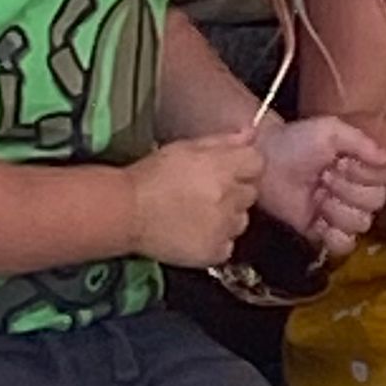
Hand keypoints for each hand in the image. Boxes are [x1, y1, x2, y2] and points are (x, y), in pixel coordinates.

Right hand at [129, 132, 261, 264]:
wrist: (127, 211)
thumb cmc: (152, 175)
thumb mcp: (187, 147)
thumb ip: (224, 141)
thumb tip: (251, 133)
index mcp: (224, 166)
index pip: (258, 163)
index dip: (244, 165)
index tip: (230, 169)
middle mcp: (229, 196)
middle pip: (251, 192)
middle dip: (235, 191)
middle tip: (208, 192)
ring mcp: (224, 227)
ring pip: (241, 220)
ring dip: (228, 216)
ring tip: (199, 214)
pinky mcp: (215, 252)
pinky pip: (228, 245)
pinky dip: (216, 240)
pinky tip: (195, 232)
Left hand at [257, 117, 385, 258]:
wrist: (263, 163)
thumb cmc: (296, 141)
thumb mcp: (330, 130)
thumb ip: (362, 142)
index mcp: (361, 164)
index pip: (385, 177)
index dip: (366, 172)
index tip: (343, 161)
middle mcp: (355, 190)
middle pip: (376, 202)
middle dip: (349, 189)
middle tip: (324, 177)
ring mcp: (339, 213)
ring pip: (362, 224)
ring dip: (338, 210)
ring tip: (317, 196)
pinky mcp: (322, 232)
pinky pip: (344, 245)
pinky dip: (334, 236)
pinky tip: (320, 221)